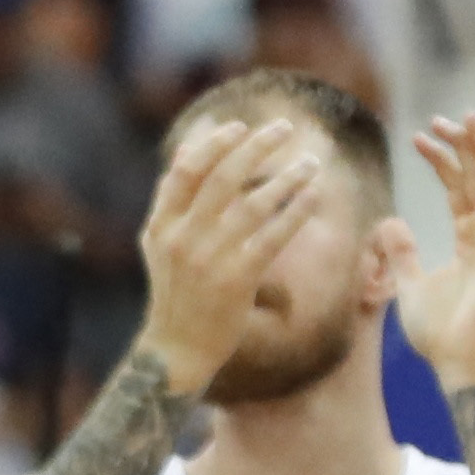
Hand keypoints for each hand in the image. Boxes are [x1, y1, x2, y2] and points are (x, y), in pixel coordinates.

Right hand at [129, 117, 326, 386]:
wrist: (176, 348)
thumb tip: (188, 147)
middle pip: (222, 178)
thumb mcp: (160, 242)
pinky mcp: (238, 280)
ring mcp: (210, 259)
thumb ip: (172, 197)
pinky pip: (274, 237)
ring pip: (254, 204)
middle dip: (257, 146)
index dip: (212, 143)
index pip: (186, 171)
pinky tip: (314, 194)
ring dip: (287, 177)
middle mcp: (183, 238)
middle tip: (285, 127)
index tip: (239, 126)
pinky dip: (296, 211)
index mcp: (161, 226)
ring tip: (312, 161)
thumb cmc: (175, 290)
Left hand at [391, 112, 474, 390]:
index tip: (420, 137)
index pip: (459, 190)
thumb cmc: (441, 333)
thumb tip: (390, 222)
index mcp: (473, 241)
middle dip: (464, 147)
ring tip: (470, 118)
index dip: (443, 162)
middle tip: (443, 117)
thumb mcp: (410, 285)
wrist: (462, 364)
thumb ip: (403, 253)